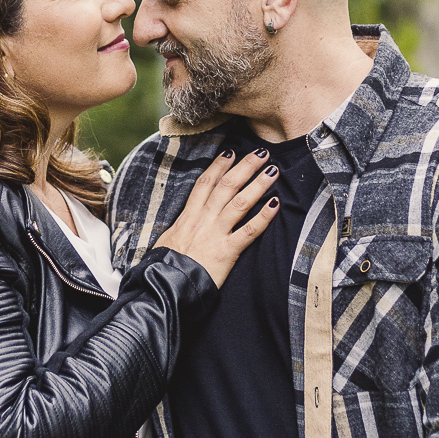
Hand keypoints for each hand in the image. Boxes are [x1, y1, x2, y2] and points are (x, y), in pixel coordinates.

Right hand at [156, 148, 278, 287]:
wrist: (164, 285)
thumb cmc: (163, 266)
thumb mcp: (167, 240)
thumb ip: (179, 228)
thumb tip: (182, 223)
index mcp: (188, 216)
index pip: (205, 183)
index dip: (219, 165)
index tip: (231, 152)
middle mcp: (203, 219)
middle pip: (226, 186)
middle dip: (245, 167)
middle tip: (261, 153)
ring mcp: (216, 233)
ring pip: (239, 202)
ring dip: (257, 184)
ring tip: (272, 171)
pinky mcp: (227, 251)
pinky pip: (249, 230)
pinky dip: (263, 216)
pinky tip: (275, 204)